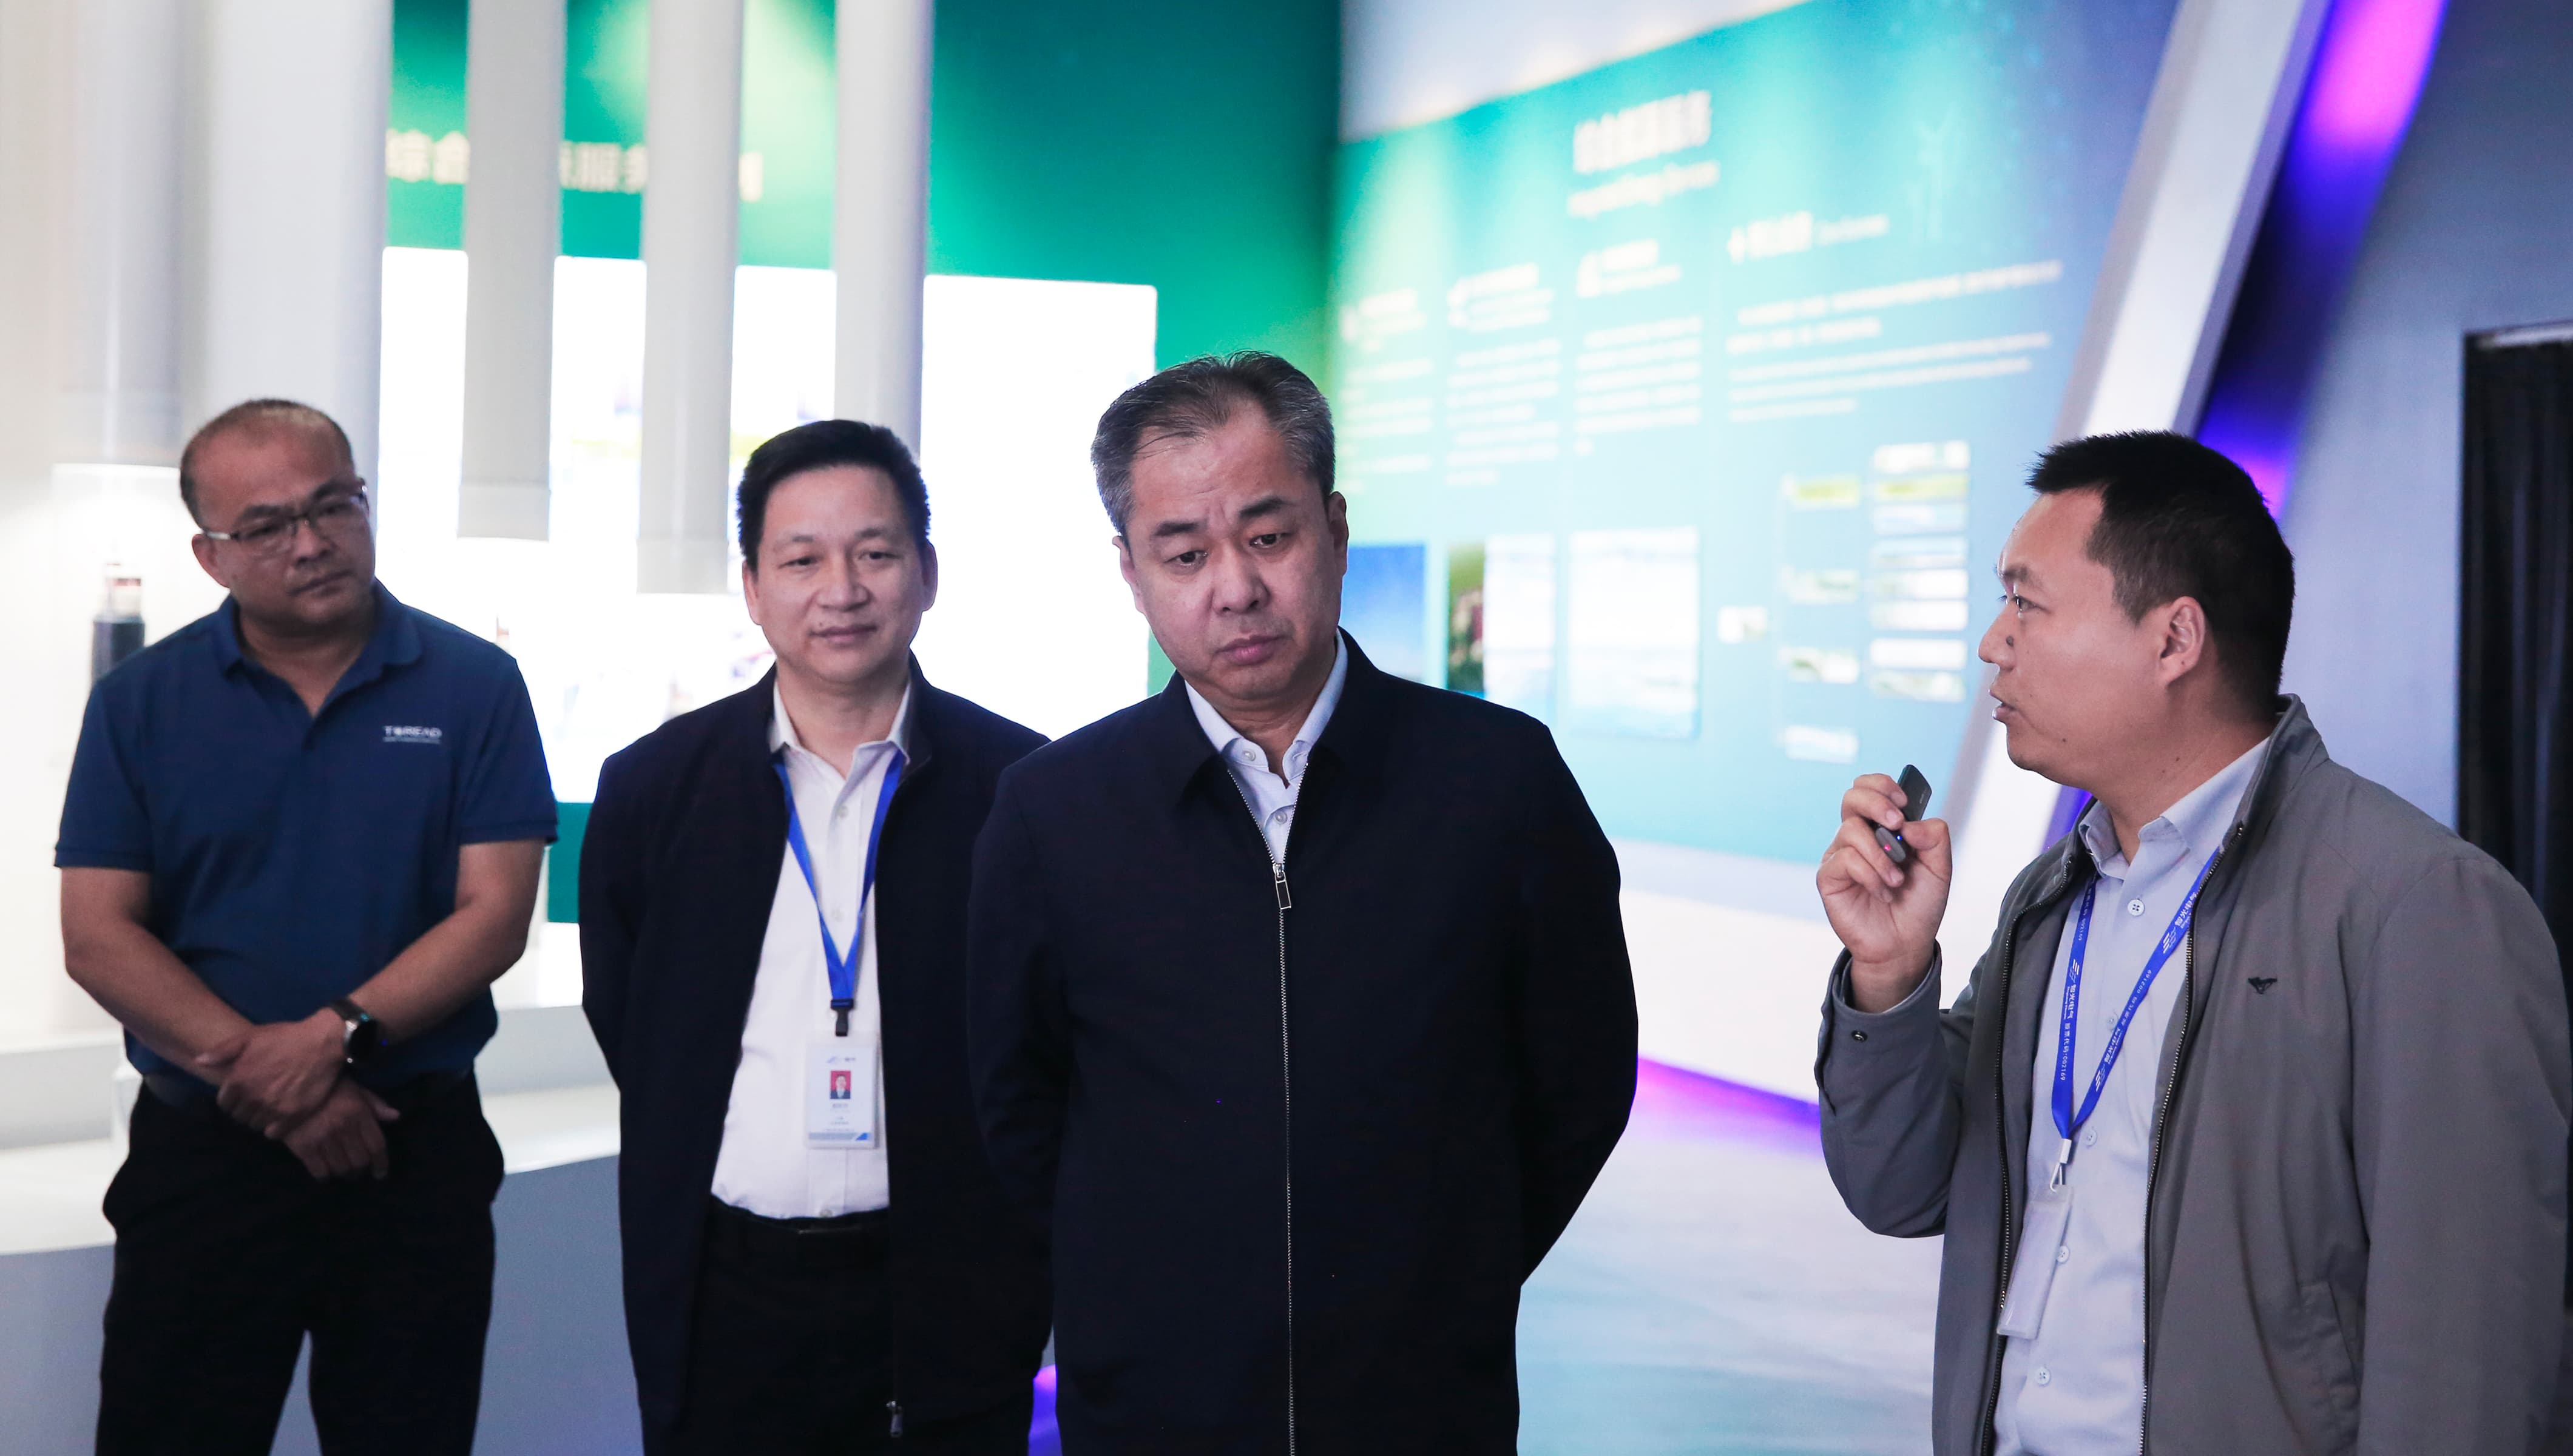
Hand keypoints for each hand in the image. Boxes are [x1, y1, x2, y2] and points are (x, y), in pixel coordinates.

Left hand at [200, 1009, 345, 1134]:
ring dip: (259, 1118)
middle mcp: (253, 1098)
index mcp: (239, 1080)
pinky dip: (274, 1127)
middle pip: (239, 1116)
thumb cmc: (285, 1037)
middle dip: (246, 1108)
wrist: (323, 1043)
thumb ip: (222, 1051)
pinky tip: (280, 1115)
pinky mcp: (292, 1117)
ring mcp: (273, 1109)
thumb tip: (199, 1062)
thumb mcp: (251, 1036)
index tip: (244, 1092)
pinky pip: (273, 1133)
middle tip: (259, 1098)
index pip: (224, 1104)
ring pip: (255, 1125)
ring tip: (270, 1106)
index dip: (233, 1098)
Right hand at [280, 1080, 400, 1180]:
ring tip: (343, 1172)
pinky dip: (325, 1177)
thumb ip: (375, 1104)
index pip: (377, 1145)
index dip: (381, 1163)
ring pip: (341, 1169)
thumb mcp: (354, 1089)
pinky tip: (325, 1174)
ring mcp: (323, 1138)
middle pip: (360, 1161)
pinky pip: (319, 1171)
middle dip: (361, 1170)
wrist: (288, 1087)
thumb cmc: (326, 1088)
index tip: (380, 1173)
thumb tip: (396, 1117)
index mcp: (358, 1113)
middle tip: (358, 1171)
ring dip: (344, 1174)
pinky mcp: (303, 1147)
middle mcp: (344, 1128)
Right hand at [1817, 773, 1953, 1011]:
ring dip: (1881, 855)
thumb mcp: (1940, 868)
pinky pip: (1845, 860)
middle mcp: (1858, 837)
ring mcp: (1840, 856)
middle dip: (1876, 804)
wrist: (1905, 943)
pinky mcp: (1829, 877)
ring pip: (1851, 830)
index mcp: (1882, 828)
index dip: (1883, 786)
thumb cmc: (1918, 905)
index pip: (1870, 788)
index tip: (1904, 804)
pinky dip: (1870, 875)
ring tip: (1896, 881)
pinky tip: (1882, 893)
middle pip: (1852, 796)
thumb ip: (1934, 838)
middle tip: (1896, 825)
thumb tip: (1909, 824)